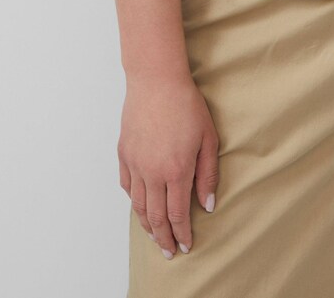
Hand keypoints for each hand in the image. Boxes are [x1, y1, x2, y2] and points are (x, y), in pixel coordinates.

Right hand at [118, 74, 219, 257]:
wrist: (156, 80)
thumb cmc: (186, 104)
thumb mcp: (208, 138)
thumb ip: (208, 174)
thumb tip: (207, 204)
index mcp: (176, 170)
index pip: (177, 214)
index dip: (182, 234)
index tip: (186, 246)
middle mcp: (152, 172)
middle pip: (156, 217)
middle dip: (164, 239)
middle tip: (170, 252)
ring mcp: (135, 164)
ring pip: (139, 206)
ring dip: (147, 226)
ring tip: (156, 237)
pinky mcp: (124, 154)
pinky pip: (128, 187)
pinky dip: (135, 202)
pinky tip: (142, 206)